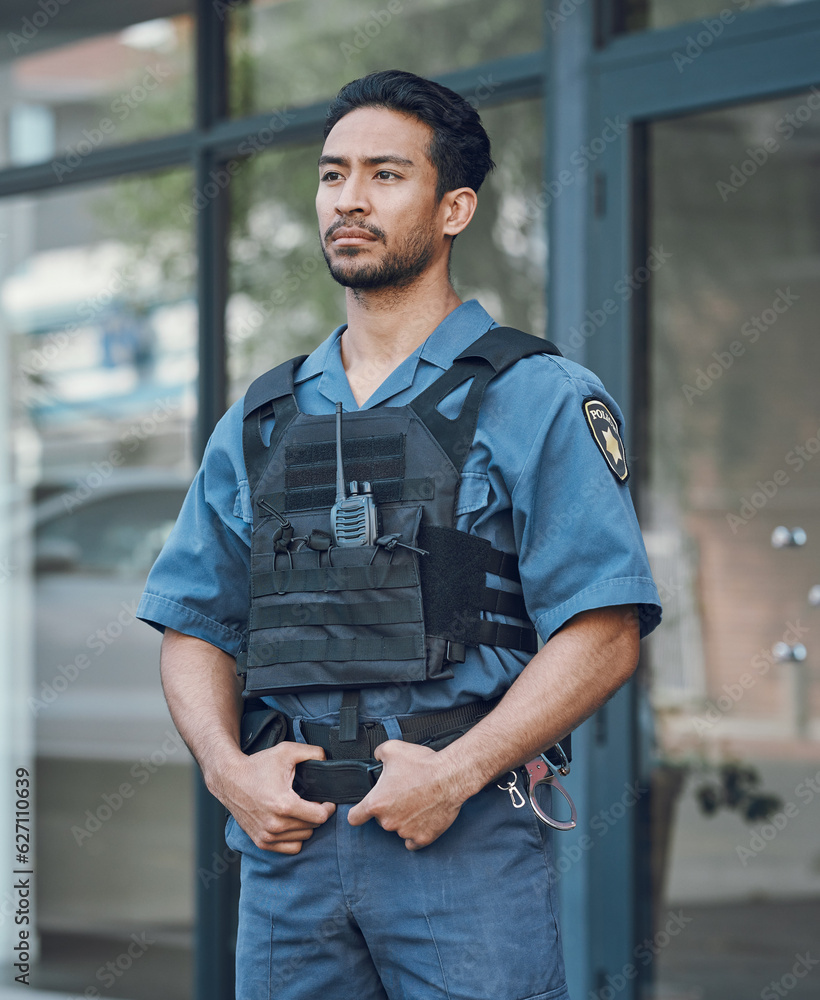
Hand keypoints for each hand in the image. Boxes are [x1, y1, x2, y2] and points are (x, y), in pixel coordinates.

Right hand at [218, 742, 335, 853]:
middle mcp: (275, 824)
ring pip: (303, 837)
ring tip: (298, 810)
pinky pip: (291, 848)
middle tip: (310, 801)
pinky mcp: (261, 842)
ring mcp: (267, 835)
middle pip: (313, 827)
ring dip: (305, 825)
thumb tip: (328, 760)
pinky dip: (295, 837)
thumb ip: (313, 753)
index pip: (320, 817)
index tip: (327, 800)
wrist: (230, 779)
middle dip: (315, 813)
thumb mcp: (287, 751)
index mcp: (284, 804)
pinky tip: (291, 822)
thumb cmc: (257, 766)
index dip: (328, 807)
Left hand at [347, 741, 465, 850]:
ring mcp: (406, 832)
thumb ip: (378, 754)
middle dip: (388, 809)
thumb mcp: (392, 749)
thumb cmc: (423, 764)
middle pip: (380, 820)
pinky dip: (416, 832)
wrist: (450, 776)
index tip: (361, 811)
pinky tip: (421, 819)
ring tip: (417, 801)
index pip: (354, 818)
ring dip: (404, 819)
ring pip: (398, 829)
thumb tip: (377, 757)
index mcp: (377, 803)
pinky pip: (413, 841)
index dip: (357, 813)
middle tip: (402, 794)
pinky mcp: (423, 838)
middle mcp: (388, 821)